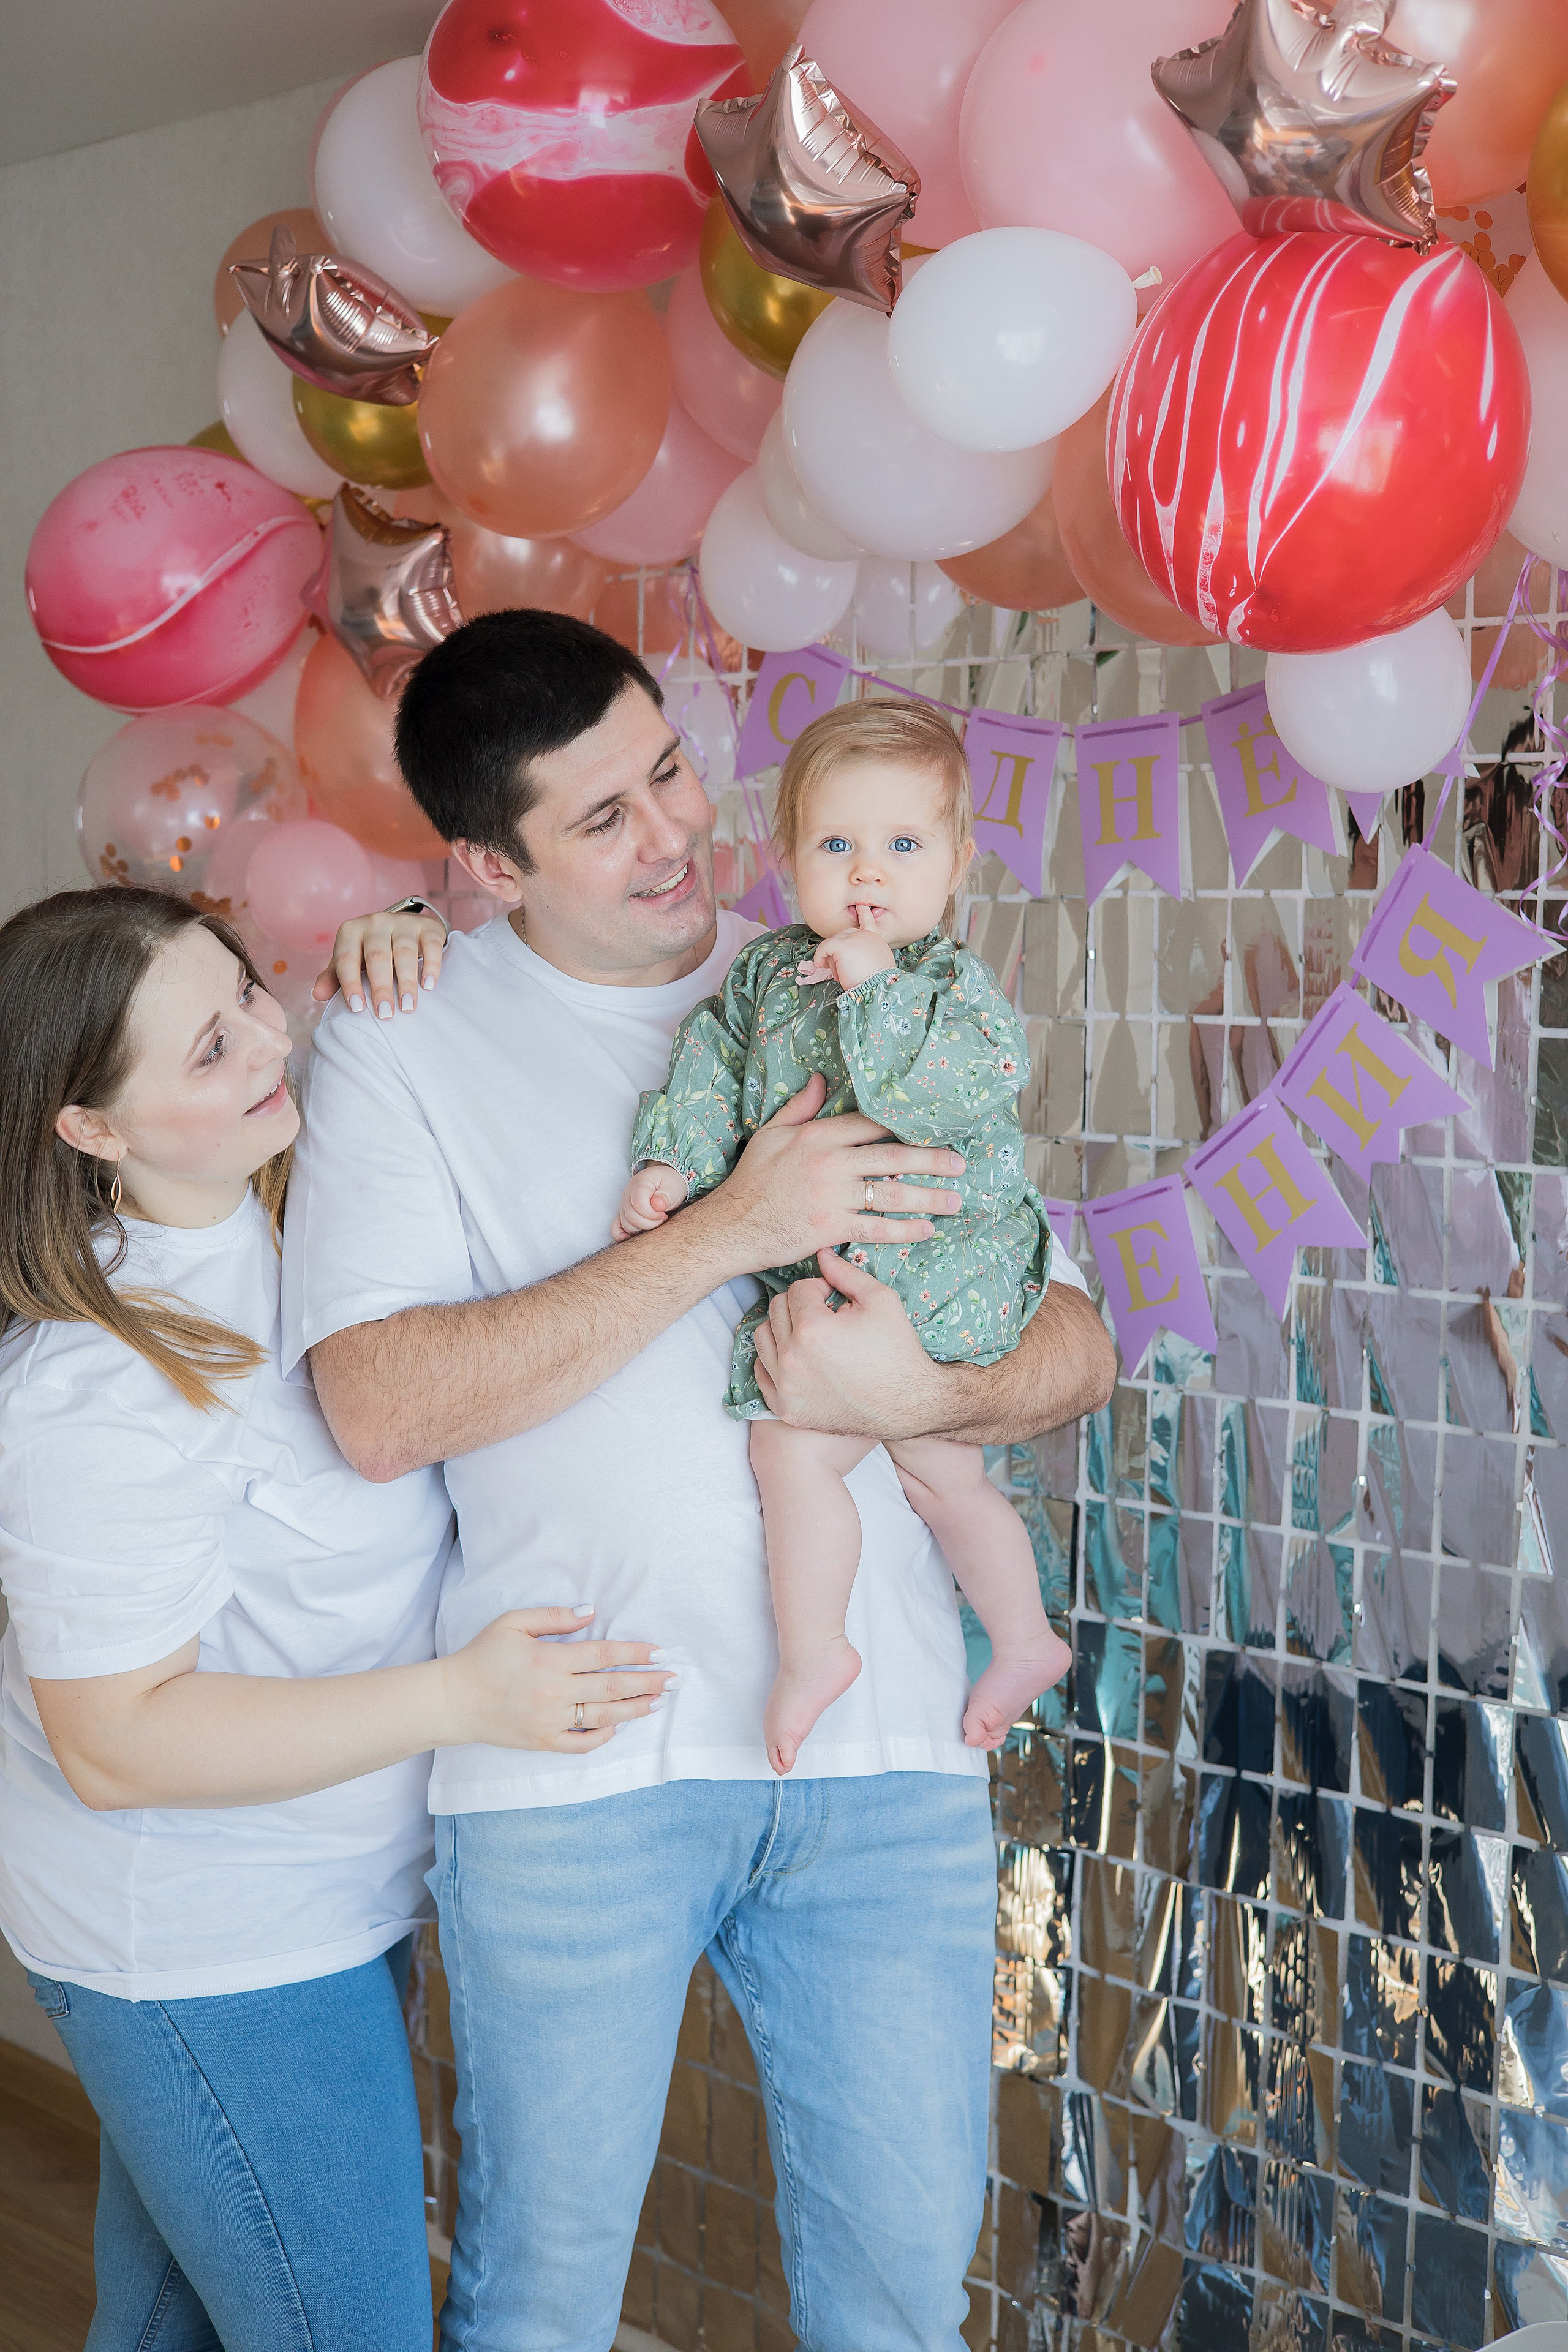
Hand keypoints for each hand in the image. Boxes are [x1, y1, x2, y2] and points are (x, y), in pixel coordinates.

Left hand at [313, 907, 447, 1018]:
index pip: (346, 958)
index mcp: (351, 931)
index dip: (350, 984)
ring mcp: (402, 922)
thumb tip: (317, 996)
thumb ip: (334, 978)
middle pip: (377, 956)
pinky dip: (430, 966)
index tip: (357, 1009)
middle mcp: (375, 922)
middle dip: (381, 987)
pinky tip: (429, 986)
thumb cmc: (370, 951)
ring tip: (408, 1007)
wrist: (403, 928)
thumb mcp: (350, 961)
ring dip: (407, 982)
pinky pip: (430, 945)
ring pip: (404, 952)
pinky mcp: (427, 926)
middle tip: (385, 1014)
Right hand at [436, 1605, 674, 1753]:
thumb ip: (553, 1617)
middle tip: (674, 1679)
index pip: (603, 1654)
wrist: (453, 1700)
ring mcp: (550, 1721)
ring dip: (635, 1709)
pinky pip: (581, 1743)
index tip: (659, 1652)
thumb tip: (591, 1612)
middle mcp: (554, 1693)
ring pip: (603, 1716)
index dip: (634, 1652)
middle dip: (647, 1682)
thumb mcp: (512, 1623)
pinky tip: (618, 1725)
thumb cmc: (482, 1656)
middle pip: (612, 1687)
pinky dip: (602, 1736)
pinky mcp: (543, 1742)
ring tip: (659, 1701)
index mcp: (549, 1660)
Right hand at [613, 1163, 688, 1241]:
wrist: (665, 1180)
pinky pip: (616, 1229)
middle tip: (662, 1218)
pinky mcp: (623, 1215)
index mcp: (640, 1184)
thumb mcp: (672, 1187)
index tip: (663, 1214)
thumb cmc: (669, 1184)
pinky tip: (640, 1234)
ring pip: (626, 1225)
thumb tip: (657, 1205)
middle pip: (631, 1217)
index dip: (652, 1214)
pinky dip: (625, 1235)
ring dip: (642, 1228)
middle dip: (650, 1223)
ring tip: (656, 1222)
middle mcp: (628, 1194)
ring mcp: (624, 1205)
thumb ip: (665, 1197)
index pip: (639, 1204)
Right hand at [690, 1073, 964, 1273]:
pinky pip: (876, 1227)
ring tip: (954, 1200)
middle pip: (892, 1156)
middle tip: (960, 1164)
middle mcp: (830, 1162)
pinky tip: (926, 1230)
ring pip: (890, 1192)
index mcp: (818, 1135)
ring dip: (928, 1197)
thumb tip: (820, 1079)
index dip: (905, 1126)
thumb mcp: (771, 1134)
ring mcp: (831, 1196)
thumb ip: (799, 1108)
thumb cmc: (751, 1180)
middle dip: (931, 1160)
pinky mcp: (830, 1227)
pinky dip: (904, 1230)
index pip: (871, 1124)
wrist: (731, 1226)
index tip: (933, 1128)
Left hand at [751, 1250, 947, 1439]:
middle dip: (800, 1305)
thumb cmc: (897, 1350)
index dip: (819, 1288)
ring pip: (762, 1338)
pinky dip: (775, 1360)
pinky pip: (762, 1372)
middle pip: (776, 1309)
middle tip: (826, 1316)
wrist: (907, 1405)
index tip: (836, 1299)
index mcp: (811, 1329)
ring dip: (783, 1329)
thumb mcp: (880, 1300)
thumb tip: (821, 1254)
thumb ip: (845, 1273)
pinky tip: (800, 1358)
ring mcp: (785, 1387)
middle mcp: (791, 1359)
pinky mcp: (785, 1408)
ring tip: (811, 1335)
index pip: (797, 1289)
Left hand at [797, 905, 896, 991]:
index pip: (869, 922)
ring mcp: (854, 938)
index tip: (861, 906)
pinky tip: (820, 964)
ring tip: (842, 974)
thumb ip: (865, 956)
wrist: (877, 989)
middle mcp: (865, 935)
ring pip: (833, 944)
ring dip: (833, 961)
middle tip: (842, 969)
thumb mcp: (875, 965)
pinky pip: (825, 947)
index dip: (864, 913)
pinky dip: (819, 956)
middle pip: (843, 936)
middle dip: (838, 952)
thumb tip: (849, 960)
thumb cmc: (876, 983)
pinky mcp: (842, 945)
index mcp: (876, 940)